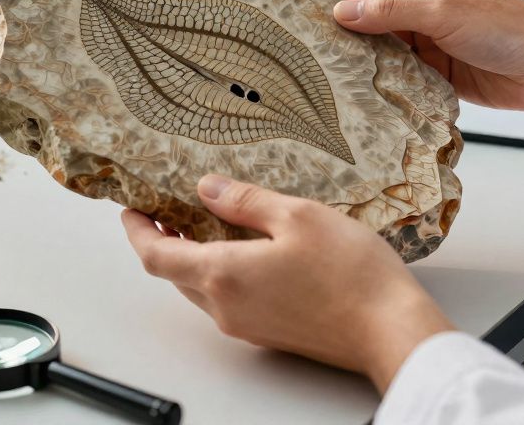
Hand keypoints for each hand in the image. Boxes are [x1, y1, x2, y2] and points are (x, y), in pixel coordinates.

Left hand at [122, 174, 453, 392]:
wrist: (391, 329)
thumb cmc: (351, 274)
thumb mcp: (297, 216)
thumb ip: (245, 202)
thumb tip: (207, 189)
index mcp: (224, 275)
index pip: (156, 256)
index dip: (137, 231)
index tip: (132, 209)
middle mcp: (226, 307)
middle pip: (175, 274)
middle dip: (165, 240)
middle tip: (170, 208)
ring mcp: (246, 325)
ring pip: (202, 289)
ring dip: (194, 257)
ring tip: (208, 222)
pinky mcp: (268, 333)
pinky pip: (229, 300)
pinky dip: (222, 273)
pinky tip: (247, 250)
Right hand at [323, 0, 523, 137]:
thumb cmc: (512, 28)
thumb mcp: (444, 12)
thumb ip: (391, 11)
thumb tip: (346, 12)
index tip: (300, 7)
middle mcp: (423, 8)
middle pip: (369, 17)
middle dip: (341, 31)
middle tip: (306, 46)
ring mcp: (428, 41)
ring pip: (380, 49)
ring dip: (361, 60)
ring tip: (327, 71)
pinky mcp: (435, 73)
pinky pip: (398, 76)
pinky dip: (381, 83)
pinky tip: (362, 91)